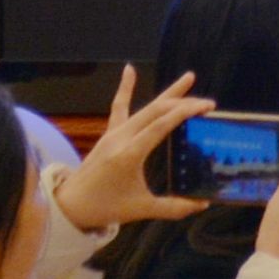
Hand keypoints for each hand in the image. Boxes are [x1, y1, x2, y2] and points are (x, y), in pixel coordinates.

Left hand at [56, 68, 220, 232]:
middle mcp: (121, 138)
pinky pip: (119, 107)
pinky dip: (125, 88)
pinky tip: (129, 69)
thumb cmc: (105, 207)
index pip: (161, 126)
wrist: (70, 204)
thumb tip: (203, 204)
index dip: (184, 113)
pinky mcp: (109, 134)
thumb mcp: (142, 209)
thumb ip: (174, 207)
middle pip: (156, 112)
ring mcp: (114, 133)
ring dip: (168, 93)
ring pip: (144, 107)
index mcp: (130, 154)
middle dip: (184, 103)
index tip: (206, 107)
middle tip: (208, 103)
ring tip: (189, 77)